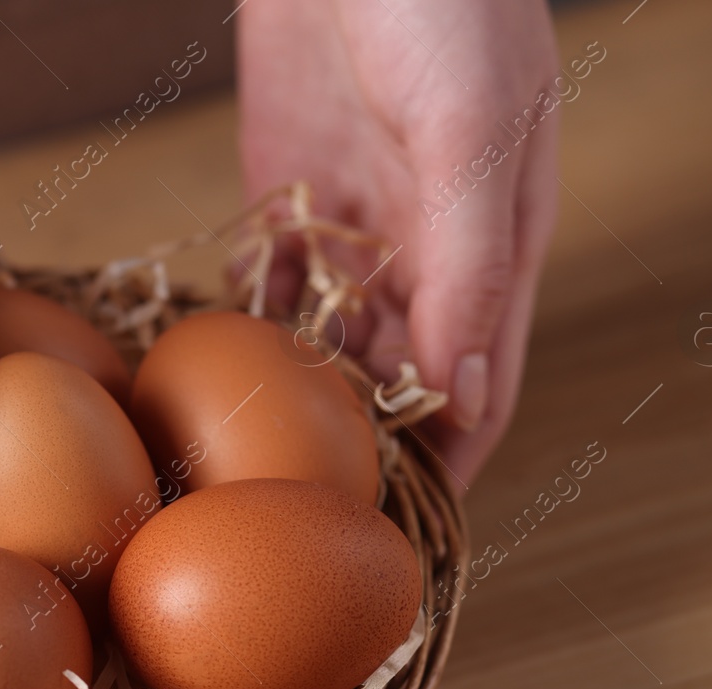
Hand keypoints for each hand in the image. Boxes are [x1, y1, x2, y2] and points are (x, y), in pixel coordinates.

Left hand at [239, 0, 560, 485]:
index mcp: (493, 249)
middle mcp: (426, 252)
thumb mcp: (473, 128)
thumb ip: (472, 262)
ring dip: (298, 400)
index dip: (443, 467)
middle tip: (297, 516)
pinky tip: (218, 371)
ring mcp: (354, 226)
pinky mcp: (289, 194)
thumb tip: (460, 398)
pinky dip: (251, 328)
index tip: (393, 537)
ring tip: (250, 462)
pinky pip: (272, 285)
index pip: (476, 392)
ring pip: (330, 345)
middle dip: (360, 449)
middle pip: (397, 383)